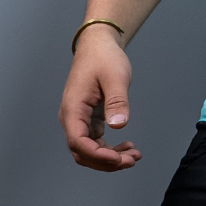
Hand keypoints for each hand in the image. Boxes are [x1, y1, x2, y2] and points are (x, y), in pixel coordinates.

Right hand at [58, 25, 141, 171]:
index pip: (78, 141)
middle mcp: (72, 117)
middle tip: (132, 160)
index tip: (118, 159)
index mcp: (73, 108)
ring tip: (133, 156)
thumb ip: (117, 101)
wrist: (98, 44)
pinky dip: (110, 148)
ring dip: (109, 157)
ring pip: (89, 149)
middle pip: (82, 152)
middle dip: (106, 161)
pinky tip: (127, 146)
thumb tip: (118, 126)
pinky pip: (95, 141)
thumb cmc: (104, 57)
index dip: (97, 155)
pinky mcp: (88, 118)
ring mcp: (79, 119)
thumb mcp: (115, 77)